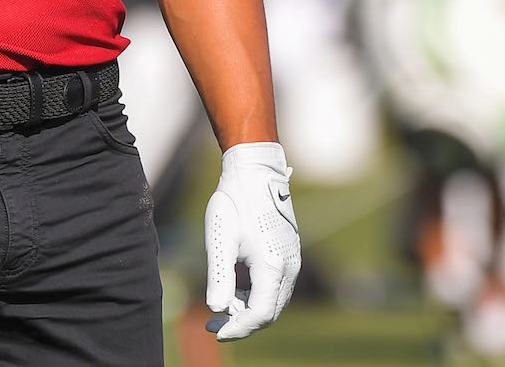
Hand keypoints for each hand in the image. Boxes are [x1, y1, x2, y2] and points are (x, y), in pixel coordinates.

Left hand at [205, 141, 300, 340]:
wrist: (254, 172)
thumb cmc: (235, 202)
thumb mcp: (221, 240)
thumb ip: (219, 277)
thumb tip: (216, 308)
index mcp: (273, 266)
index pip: (260, 314)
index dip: (238, 328)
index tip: (214, 331)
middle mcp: (289, 267)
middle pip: (269, 312)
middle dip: (241, 322)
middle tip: (212, 323)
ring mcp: (292, 260)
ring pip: (274, 300)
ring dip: (249, 309)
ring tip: (220, 306)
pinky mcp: (289, 253)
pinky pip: (276, 286)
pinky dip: (256, 294)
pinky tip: (235, 289)